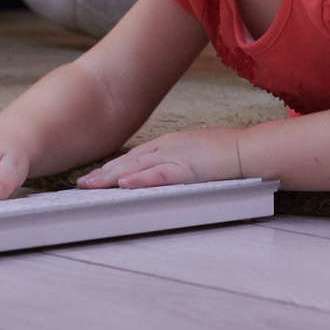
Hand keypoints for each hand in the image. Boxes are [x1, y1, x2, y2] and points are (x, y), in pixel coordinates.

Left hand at [79, 127, 248, 189]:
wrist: (247, 150)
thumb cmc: (225, 156)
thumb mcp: (193, 156)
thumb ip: (175, 164)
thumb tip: (160, 175)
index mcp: (168, 144)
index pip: (133, 157)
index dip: (111, 167)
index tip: (94, 177)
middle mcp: (167, 146)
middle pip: (129, 160)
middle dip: (103, 173)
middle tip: (82, 184)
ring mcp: (176, 155)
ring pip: (137, 166)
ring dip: (112, 177)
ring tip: (91, 185)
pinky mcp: (187, 167)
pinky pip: (159, 174)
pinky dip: (140, 179)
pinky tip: (125, 184)